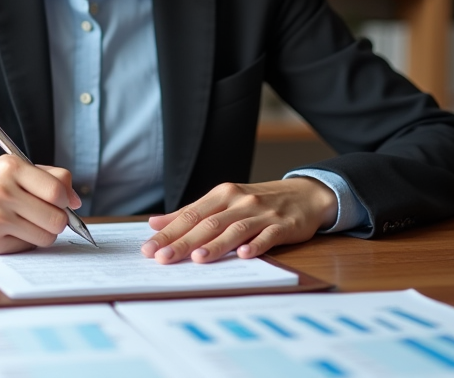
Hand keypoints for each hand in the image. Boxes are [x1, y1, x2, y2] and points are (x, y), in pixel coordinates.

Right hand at [0, 155, 79, 253]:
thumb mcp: (11, 168)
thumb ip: (48, 177)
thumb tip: (76, 200)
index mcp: (10, 167)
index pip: (57, 190)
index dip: (67, 200)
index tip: (65, 202)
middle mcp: (2, 192)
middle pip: (57, 218)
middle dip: (58, 219)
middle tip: (46, 215)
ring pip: (46, 236)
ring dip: (43, 232)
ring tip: (27, 222)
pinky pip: (27, 247)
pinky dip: (25, 240)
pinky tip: (10, 230)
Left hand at [139, 177, 337, 263]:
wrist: (303, 195)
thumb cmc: (258, 201)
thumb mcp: (223, 201)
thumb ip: (191, 213)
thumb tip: (155, 223)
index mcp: (222, 194)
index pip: (190, 215)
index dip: (168, 232)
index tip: (149, 248)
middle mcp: (239, 201)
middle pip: (207, 223)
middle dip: (183, 242)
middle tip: (163, 258)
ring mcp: (262, 213)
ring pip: (234, 229)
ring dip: (216, 245)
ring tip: (198, 258)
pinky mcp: (283, 226)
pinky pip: (268, 236)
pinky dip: (255, 245)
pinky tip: (244, 255)